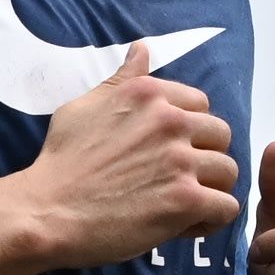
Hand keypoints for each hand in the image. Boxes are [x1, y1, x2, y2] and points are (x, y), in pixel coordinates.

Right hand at [13, 47, 243, 270]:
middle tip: (178, 180)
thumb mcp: (84, 106)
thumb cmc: (60, 161)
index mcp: (148, 94)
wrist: (46, 211)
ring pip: (228, 171)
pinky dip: (211, 220)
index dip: (189, 131)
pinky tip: (185, 224)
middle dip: (205, 158)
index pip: (200, 104)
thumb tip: (142, 50)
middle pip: (221, 135)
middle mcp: (169, 121)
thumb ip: (122, 80)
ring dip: (210, 190)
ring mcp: (180, 160)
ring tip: (183, 205)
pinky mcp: (185, 199)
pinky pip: (227, 207)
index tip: (169, 152)